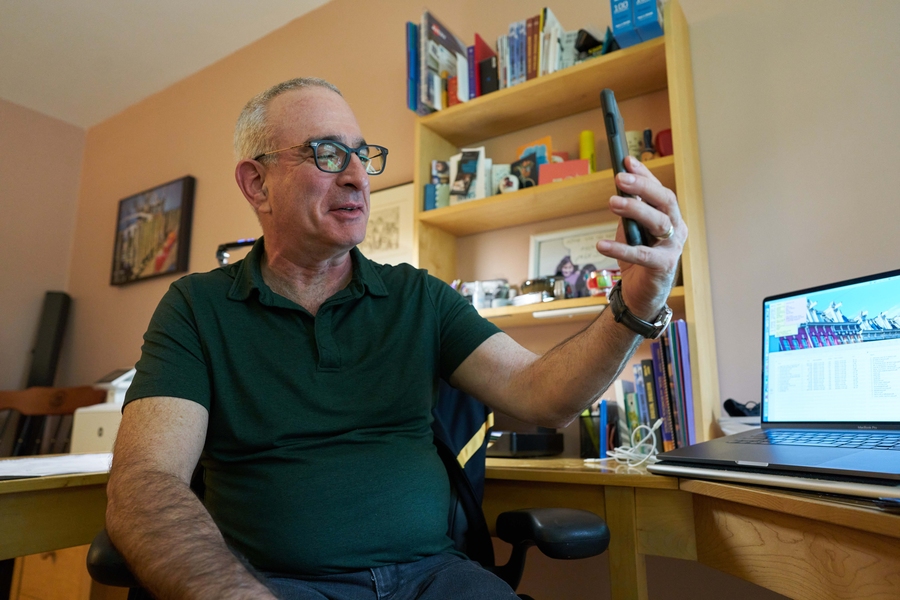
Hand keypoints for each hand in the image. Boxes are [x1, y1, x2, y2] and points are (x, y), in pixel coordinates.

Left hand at [595, 156, 686, 319]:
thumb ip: (629, 212)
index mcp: (670, 216)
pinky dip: (620, 249)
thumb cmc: (637, 259)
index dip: (645, 174)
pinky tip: (602, 245)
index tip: (627, 161)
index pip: (659, 190)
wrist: (641, 294)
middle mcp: (676, 228)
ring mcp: (673, 247)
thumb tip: (619, 188)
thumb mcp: (632, 230)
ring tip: (612, 201)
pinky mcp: (663, 266)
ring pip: (658, 222)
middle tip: (620, 178)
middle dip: (643, 187)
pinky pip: (642, 254)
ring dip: (635, 209)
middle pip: (665, 201)